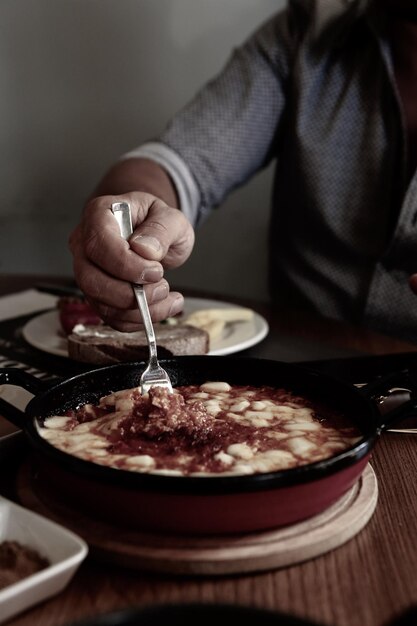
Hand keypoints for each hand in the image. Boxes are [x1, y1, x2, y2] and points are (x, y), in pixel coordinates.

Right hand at [69, 191, 194, 330]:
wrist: (156, 236)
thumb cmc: (158, 222)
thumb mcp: (171, 218)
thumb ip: (160, 230)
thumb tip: (144, 250)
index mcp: (99, 215)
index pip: (99, 243)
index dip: (126, 264)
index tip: (156, 270)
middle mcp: (84, 244)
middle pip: (91, 279)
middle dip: (128, 294)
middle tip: (162, 288)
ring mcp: (88, 271)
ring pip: (100, 302)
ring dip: (137, 310)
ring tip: (168, 298)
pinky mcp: (97, 294)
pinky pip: (111, 316)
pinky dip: (138, 319)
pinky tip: (161, 307)